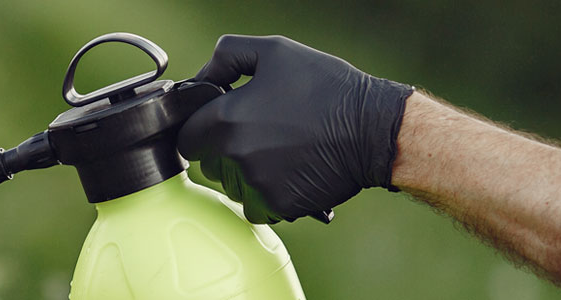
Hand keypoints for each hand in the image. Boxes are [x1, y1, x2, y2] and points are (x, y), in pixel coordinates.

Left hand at [178, 35, 413, 223]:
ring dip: (245, 174)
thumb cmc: (326, 87)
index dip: (201, 129)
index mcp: (225, 120)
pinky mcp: (279, 206)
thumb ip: (226, 56)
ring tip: (278, 152)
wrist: (373, 128)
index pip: (187, 137)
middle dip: (223, 151)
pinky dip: (267, 194)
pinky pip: (257, 206)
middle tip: (259, 134)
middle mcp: (235, 157)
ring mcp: (257, 186)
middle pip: (208, 164)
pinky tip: (289, 172)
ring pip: (232, 187)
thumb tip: (201, 77)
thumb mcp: (274, 51)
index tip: (221, 124)